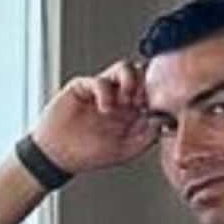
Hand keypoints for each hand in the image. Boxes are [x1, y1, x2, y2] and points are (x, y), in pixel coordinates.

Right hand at [31, 59, 156, 174]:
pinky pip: (100, 80)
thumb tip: (164, 121)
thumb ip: (147, 136)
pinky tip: (104, 108)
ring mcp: (103, 90)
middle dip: (147, 84)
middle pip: (142, 74)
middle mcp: (120, 97)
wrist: (58, 155)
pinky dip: (106, 92)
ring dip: (130, 80)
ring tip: (127, 99)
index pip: (153, 91)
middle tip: (142, 101)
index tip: (159, 107)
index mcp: (133, 111)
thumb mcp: (126, 151)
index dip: (160, 95)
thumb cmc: (88, 154)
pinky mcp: (84, 86)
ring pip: (124, 68)